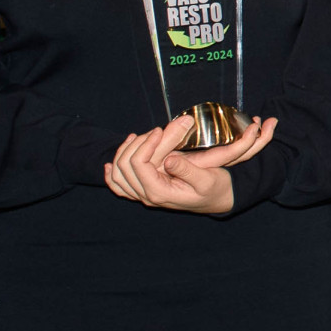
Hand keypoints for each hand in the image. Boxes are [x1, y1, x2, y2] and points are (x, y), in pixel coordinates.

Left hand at [103, 114, 276, 214]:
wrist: (219, 200)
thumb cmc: (216, 188)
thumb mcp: (208, 179)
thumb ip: (188, 170)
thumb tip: (169, 160)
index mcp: (161, 192)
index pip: (138, 165)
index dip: (146, 144)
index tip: (160, 130)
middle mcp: (148, 196)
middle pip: (125, 166)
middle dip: (137, 144)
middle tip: (155, 130)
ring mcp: (144, 195)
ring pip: (117, 174)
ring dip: (123, 152)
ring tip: (136, 137)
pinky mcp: (145, 192)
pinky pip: (119, 186)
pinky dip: (113, 173)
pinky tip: (112, 164)